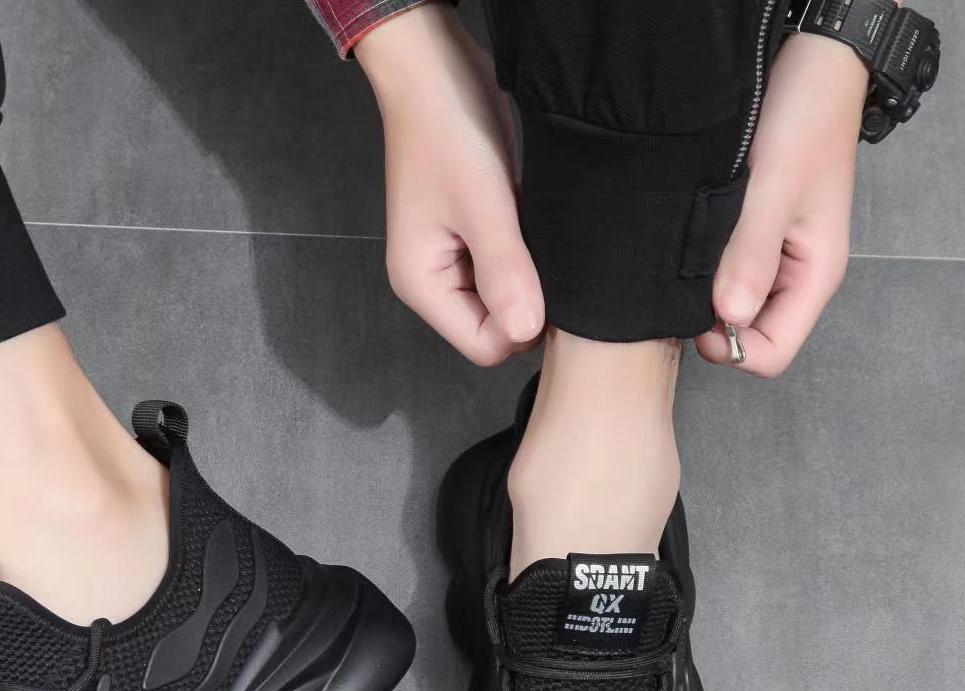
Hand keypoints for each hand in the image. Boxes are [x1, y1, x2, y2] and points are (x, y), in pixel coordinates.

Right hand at [356, 4, 543, 365]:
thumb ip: (505, 272)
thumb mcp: (483, 204)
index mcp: (423, 286)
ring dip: (528, 272)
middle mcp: (434, 283)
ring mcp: (453, 262)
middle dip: (525, 297)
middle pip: (495, 328)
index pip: (485, 347)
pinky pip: (509, 269)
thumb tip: (527, 332)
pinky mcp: (473, 239)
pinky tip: (530, 219)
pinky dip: (526, 252)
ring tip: (532, 226)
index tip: (541, 275)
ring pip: (506, 299)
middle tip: (540, 246)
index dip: (520, 322)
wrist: (435, 69)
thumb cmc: (448, 130)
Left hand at [696, 33, 869, 376]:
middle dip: (714, 323)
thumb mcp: (773, 188)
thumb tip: (730, 317)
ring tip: (690, 253)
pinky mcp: (753, 242)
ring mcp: (774, 261)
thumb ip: (751, 255)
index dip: (729, 347)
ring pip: (733, 310)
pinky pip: (725, 278)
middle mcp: (794, 277)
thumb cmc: (803, 119)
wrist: (810, 67)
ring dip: (706, 295)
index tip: (698, 311)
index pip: (770, 354)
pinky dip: (705, 271)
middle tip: (686, 280)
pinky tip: (692, 242)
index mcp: (813, 277)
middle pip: (749, 339)